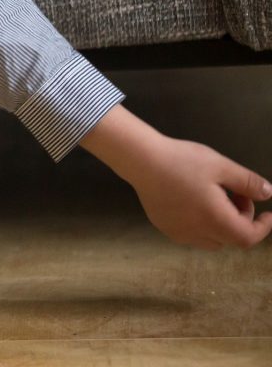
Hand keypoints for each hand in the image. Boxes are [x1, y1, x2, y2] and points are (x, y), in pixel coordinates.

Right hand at [124, 136, 271, 249]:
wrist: (141, 160)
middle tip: (235, 192)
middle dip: (241, 218)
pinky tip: (194, 201)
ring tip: (214, 197)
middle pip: (231, 238)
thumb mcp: (221, 166)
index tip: (268, 214)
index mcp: (215, 219)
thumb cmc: (181, 161)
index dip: (263, 228)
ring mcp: (178, 232)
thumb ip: (248, 182)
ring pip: (212, 239)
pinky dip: (203, 224)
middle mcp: (197, 232)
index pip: (248, 237)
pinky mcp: (164, 227)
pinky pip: (192, 235)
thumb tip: (267, 193)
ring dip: (222, 224)